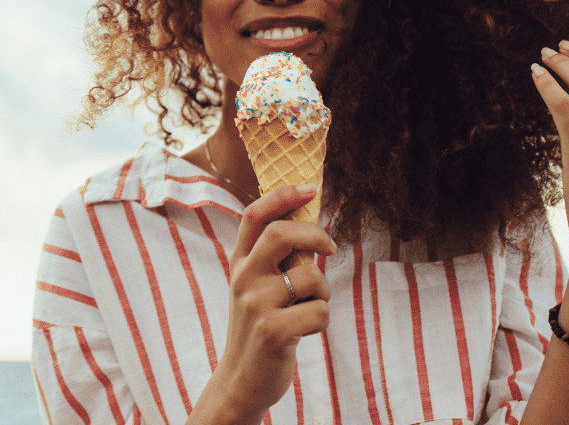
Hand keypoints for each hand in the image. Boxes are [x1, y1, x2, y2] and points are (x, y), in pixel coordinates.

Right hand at [195, 184, 336, 424]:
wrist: (241, 380)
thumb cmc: (259, 327)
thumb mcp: (255, 288)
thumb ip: (274, 259)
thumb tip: (311, 228)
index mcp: (239, 263)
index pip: (255, 216)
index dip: (283, 196)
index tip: (310, 188)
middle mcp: (243, 278)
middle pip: (282, 233)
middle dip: (316, 235)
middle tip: (329, 249)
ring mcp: (256, 304)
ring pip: (312, 277)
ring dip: (323, 293)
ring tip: (308, 309)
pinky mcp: (274, 331)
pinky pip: (320, 311)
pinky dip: (322, 321)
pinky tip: (304, 332)